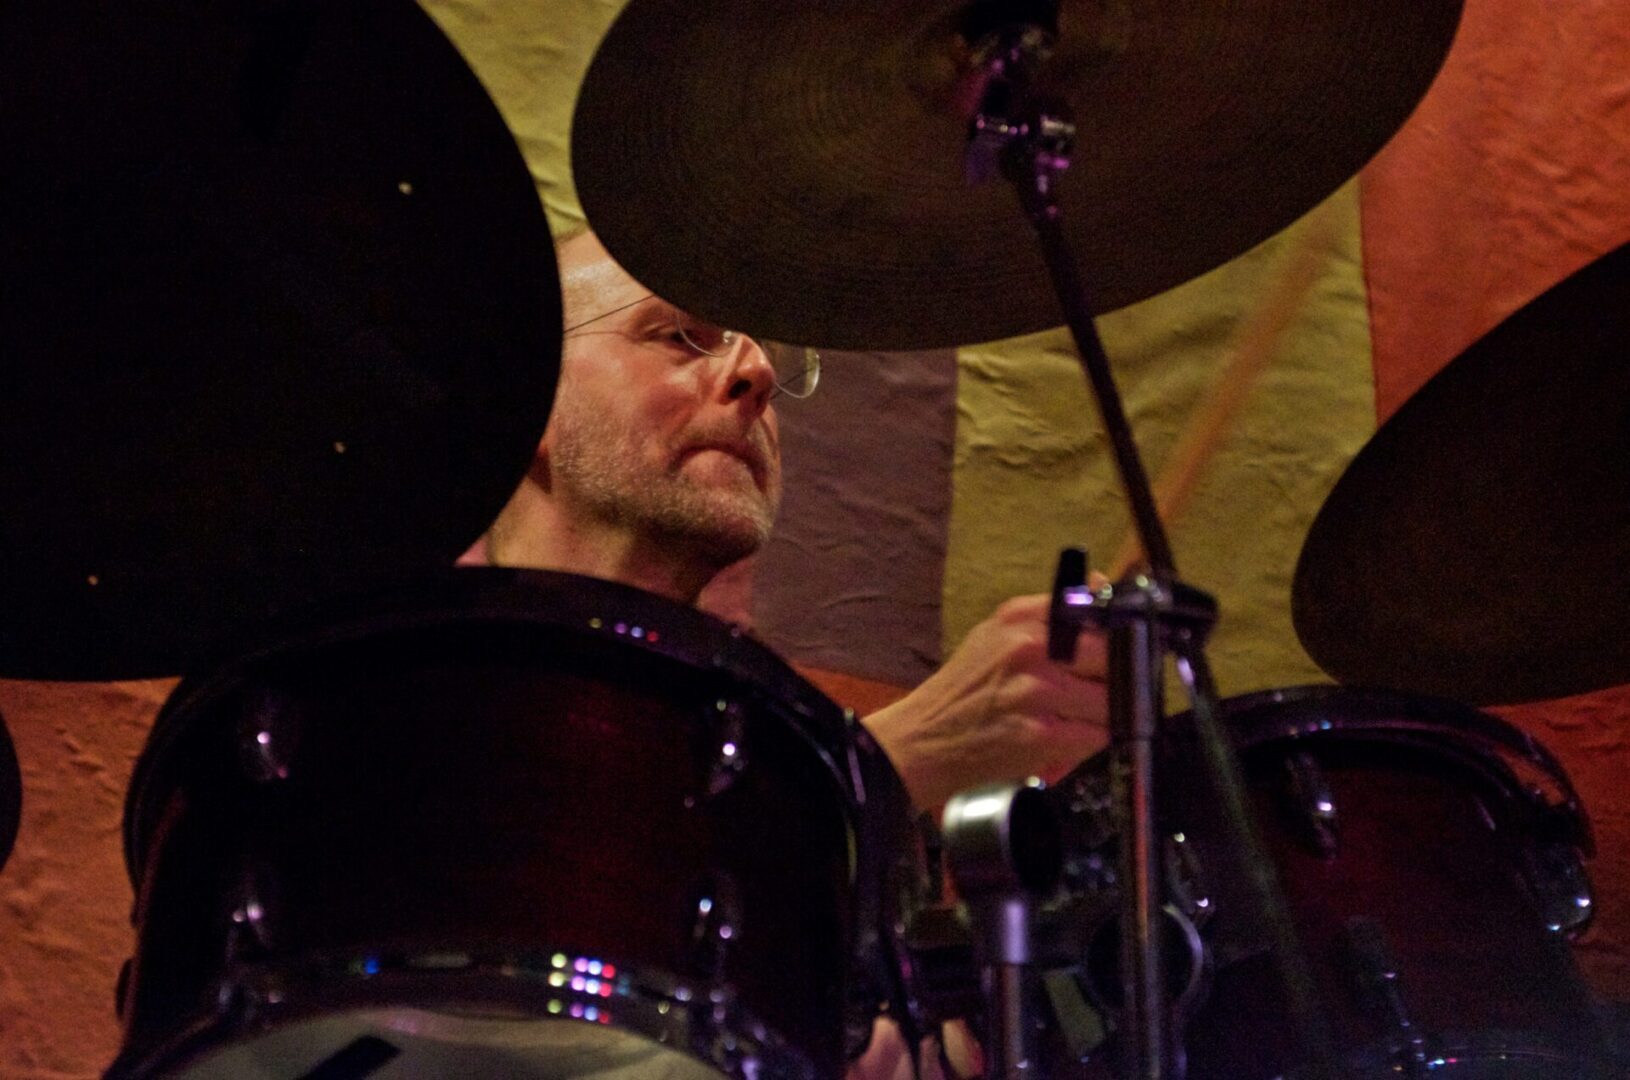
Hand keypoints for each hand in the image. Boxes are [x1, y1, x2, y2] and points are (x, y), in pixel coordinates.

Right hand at [860, 588, 1108, 811]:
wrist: (923, 738)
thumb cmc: (964, 689)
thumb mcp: (998, 633)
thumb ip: (1051, 612)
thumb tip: (1101, 582)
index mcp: (1020, 616)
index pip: (1095, 610)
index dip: (1118, 633)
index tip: (1122, 646)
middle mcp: (1028, 646)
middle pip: (1111, 656)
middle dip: (1115, 678)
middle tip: (1099, 691)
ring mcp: (1036, 690)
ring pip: (1110, 700)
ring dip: (1104, 716)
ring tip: (1079, 719)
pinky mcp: (1042, 734)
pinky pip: (1096, 735)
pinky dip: (1091, 742)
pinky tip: (1070, 740)